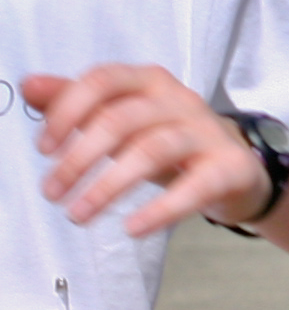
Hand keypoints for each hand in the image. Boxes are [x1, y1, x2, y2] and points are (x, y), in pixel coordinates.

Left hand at [29, 66, 270, 235]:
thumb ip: (76, 102)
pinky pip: (195, 187)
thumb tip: (31, 84)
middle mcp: (180, 101)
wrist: (235, 165)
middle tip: (52, 193)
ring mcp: (207, 133)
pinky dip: (161, 210)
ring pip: (153, 150)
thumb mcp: (122, 117)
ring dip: (108, 186)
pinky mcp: (228, 168)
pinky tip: (133, 228)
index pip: (104, 81)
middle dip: (79, 158)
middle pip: (122, 119)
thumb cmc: (168, 138)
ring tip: (79, 215)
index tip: (44, 149)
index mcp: (150, 82)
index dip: (68, 112)